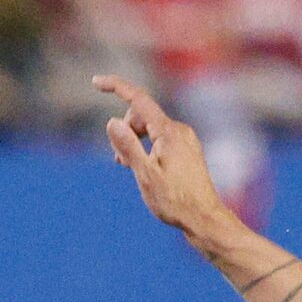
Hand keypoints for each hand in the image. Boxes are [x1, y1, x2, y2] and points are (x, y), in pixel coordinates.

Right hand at [94, 74, 234, 244]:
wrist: (205, 219)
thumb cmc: (175, 201)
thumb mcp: (145, 174)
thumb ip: (128, 146)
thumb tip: (112, 122)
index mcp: (169, 132)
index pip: (138, 99)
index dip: (116, 87)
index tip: (96, 82)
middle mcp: (180, 131)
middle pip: (141, 116)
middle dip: (124, 130)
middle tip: (119, 160)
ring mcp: (185, 140)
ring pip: (149, 128)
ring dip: (134, 141)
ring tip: (128, 167)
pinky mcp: (187, 151)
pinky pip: (160, 139)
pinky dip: (146, 147)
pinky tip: (142, 166)